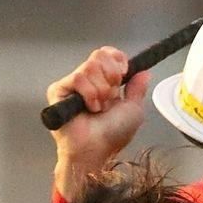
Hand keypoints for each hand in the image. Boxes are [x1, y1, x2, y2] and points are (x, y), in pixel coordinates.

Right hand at [47, 47, 152, 200]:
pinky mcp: (58, 90)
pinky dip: (90, 95)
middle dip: (111, 76)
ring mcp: (72, 85)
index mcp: (103, 81)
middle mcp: (87, 80)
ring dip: (101, 90)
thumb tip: (144, 72)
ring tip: (99, 108)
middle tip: (110, 97)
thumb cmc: (113, 134)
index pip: (107, 54)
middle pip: (99, 55)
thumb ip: (137, 88)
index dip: (117, 59)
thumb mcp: (133, 110)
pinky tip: (89, 109)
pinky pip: (78, 78)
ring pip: (89, 66)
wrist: (96, 148)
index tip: (123, 74)